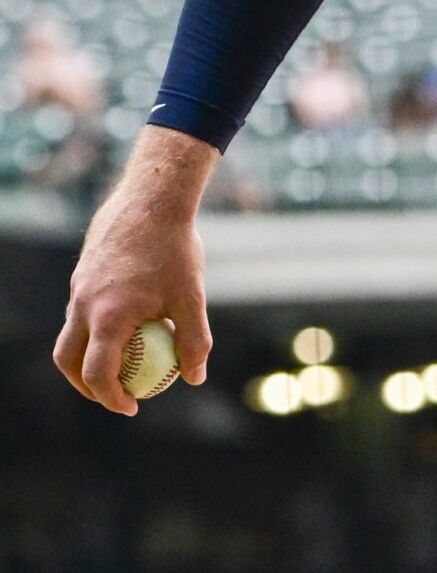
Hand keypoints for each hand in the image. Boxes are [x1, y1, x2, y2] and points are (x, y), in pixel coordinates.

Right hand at [55, 128, 216, 413]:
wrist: (150, 201)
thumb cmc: (175, 250)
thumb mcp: (192, 297)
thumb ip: (194, 340)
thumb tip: (195, 378)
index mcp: (107, 318)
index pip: (98, 374)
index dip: (111, 398)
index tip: (132, 407)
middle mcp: (82, 307)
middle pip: (69, 361)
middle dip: (86, 386)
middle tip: (113, 395)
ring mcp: (77, 290)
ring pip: (70, 337)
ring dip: (86, 358)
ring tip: (118, 365)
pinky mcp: (81, 276)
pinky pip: (79, 313)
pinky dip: (93, 329)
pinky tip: (126, 323)